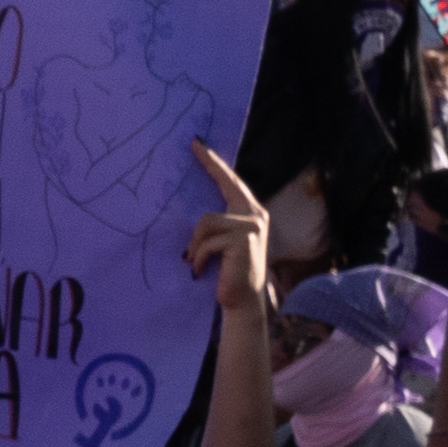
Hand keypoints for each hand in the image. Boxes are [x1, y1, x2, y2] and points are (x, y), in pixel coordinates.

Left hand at [181, 141, 270, 316]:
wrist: (243, 302)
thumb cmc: (228, 273)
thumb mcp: (222, 243)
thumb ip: (217, 223)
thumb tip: (191, 207)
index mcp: (250, 214)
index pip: (232, 182)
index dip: (215, 162)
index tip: (198, 144)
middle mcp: (255, 215)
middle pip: (227, 183)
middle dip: (211, 164)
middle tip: (194, 145)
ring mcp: (251, 227)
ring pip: (206, 221)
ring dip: (196, 245)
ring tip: (196, 261)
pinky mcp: (243, 240)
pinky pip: (206, 242)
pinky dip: (198, 258)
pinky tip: (199, 271)